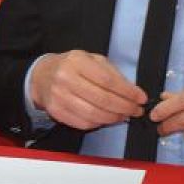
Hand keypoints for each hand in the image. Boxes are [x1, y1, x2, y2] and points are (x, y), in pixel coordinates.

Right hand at [28, 50, 145, 130]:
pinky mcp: (56, 111)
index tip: (141, 98)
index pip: (107, 80)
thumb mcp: (92, 60)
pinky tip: (106, 118)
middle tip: (136, 110)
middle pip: (103, 99)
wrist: (42, 76)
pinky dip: (100, 123)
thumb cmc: (72, 67)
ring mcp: (59, 97)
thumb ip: (113, 74)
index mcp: (76, 62)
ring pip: (94, 114)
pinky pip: (84, 123)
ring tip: (123, 115)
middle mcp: (65, 78)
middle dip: (125, 107)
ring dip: (114, 118)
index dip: (127, 92)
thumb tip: (135, 93)